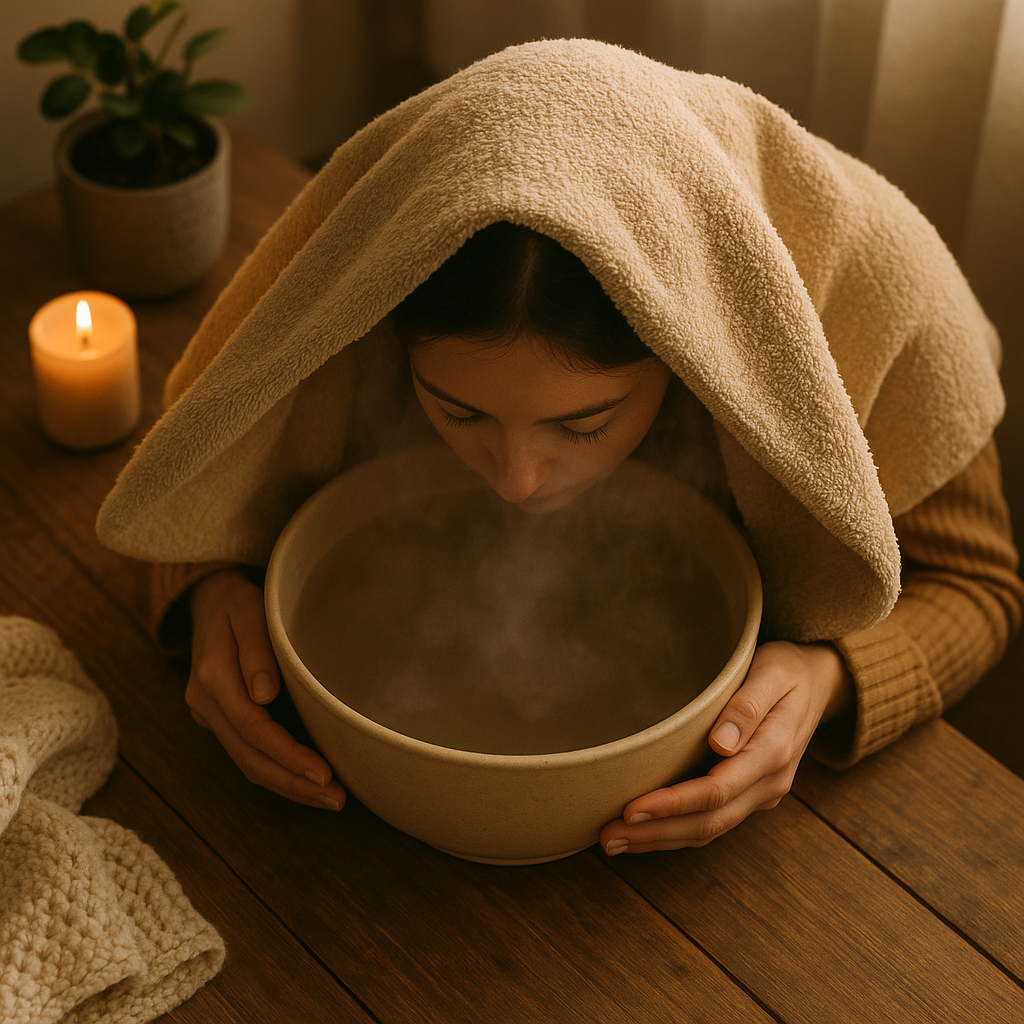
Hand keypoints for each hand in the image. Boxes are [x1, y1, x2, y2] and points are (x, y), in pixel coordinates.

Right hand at [186, 568, 346, 810]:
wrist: (210, 599)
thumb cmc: (239, 602)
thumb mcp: (248, 611)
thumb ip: (256, 649)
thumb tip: (264, 695)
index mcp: (212, 678)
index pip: (252, 729)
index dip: (287, 755)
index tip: (323, 774)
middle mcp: (205, 703)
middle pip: (249, 757)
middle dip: (293, 783)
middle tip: (336, 799)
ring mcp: (210, 715)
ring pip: (247, 763)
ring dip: (288, 785)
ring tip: (329, 799)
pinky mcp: (221, 720)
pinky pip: (248, 754)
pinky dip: (278, 772)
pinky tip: (306, 782)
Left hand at [599, 640, 853, 854]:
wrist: (821, 683)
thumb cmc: (787, 670)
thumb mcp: (772, 673)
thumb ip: (748, 706)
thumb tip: (721, 743)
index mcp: (773, 753)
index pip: (716, 791)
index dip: (672, 805)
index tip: (630, 809)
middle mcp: (770, 782)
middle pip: (708, 821)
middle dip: (656, 833)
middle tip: (607, 837)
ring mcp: (762, 793)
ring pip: (709, 830)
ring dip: (661, 839)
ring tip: (614, 841)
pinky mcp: (751, 794)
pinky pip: (713, 822)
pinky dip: (676, 831)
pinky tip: (645, 832)